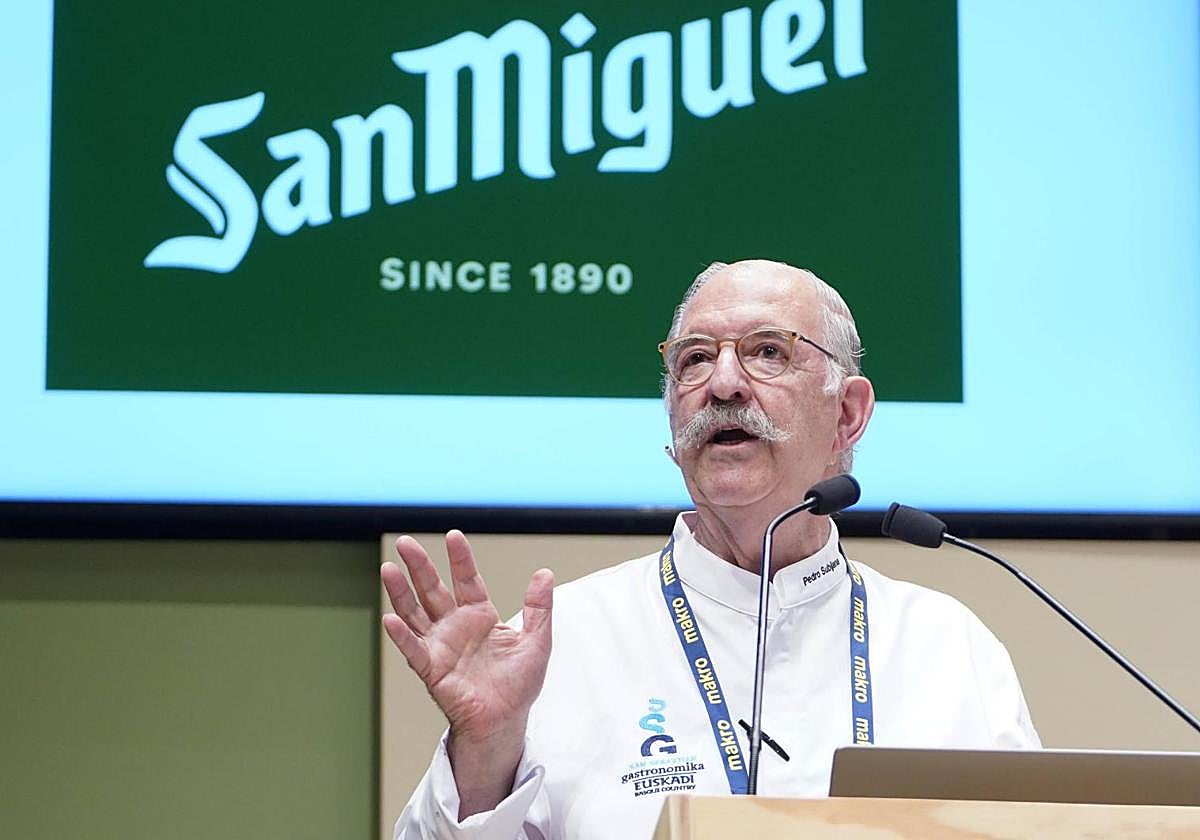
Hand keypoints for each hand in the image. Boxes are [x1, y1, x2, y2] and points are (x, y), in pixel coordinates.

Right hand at [381, 530, 552, 813]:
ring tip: (388, 569)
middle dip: (419, 566)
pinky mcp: (432, 669)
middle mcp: (455, 626)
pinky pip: (414, 649)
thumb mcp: (537, 641)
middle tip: (405, 542)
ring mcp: (440, 646)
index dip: (460, 559)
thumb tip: (544, 572)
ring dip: (400, 592)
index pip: (467, 580)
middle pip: (433, 589)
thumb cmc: (519, 685)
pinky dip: (401, 635)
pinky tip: (389, 618)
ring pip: (415, 613)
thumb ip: (539, 608)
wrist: (506, 722)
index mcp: (480, 616)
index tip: (452, 536)